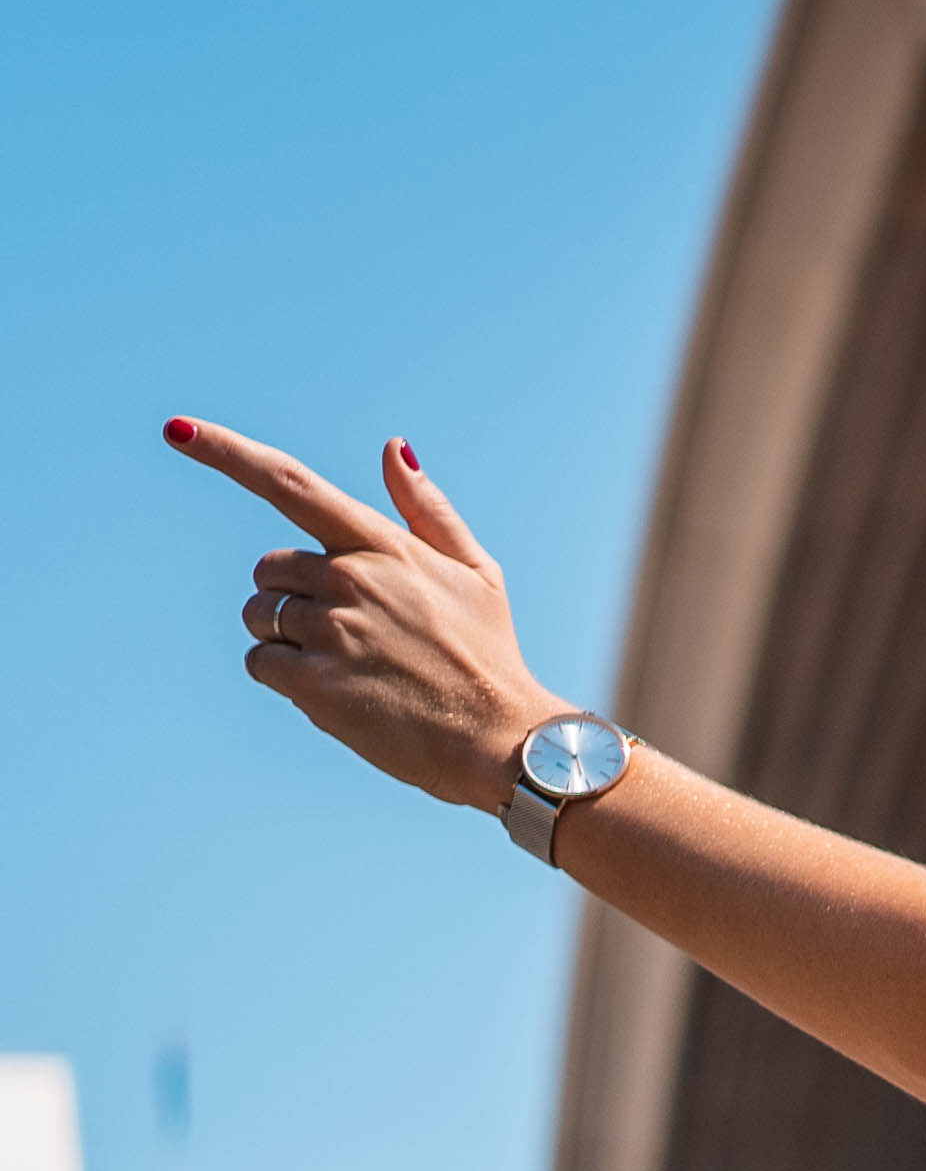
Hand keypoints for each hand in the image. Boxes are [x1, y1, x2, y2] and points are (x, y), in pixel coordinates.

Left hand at [165, 418, 571, 815]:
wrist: (504, 741)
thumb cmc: (489, 656)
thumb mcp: (476, 572)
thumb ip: (427, 509)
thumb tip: (393, 447)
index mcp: (384, 546)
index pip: (290, 484)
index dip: (227, 452)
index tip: (176, 429)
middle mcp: (351, 579)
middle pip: (267, 569)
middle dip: (290, 597)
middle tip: (348, 634)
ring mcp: (331, 630)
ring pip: (259, 618)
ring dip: (287, 641)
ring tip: (349, 666)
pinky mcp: (314, 680)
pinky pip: (260, 663)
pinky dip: (286, 679)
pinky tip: (338, 692)